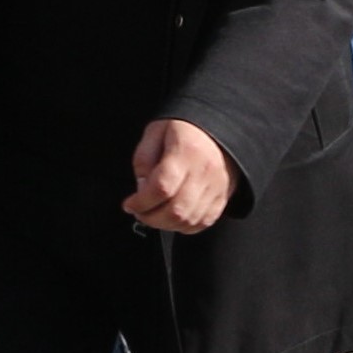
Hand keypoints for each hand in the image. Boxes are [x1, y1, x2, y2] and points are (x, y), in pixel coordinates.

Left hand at [127, 118, 233, 233]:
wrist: (220, 126)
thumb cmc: (185, 127)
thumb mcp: (156, 131)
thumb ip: (144, 159)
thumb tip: (141, 189)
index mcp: (186, 151)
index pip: (162, 188)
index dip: (141, 202)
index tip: (129, 204)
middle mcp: (205, 172)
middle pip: (176, 211)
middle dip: (150, 218)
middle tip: (139, 212)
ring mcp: (216, 187)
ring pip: (189, 221)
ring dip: (166, 225)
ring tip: (154, 215)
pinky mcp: (223, 197)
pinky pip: (203, 223)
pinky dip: (184, 226)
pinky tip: (173, 218)